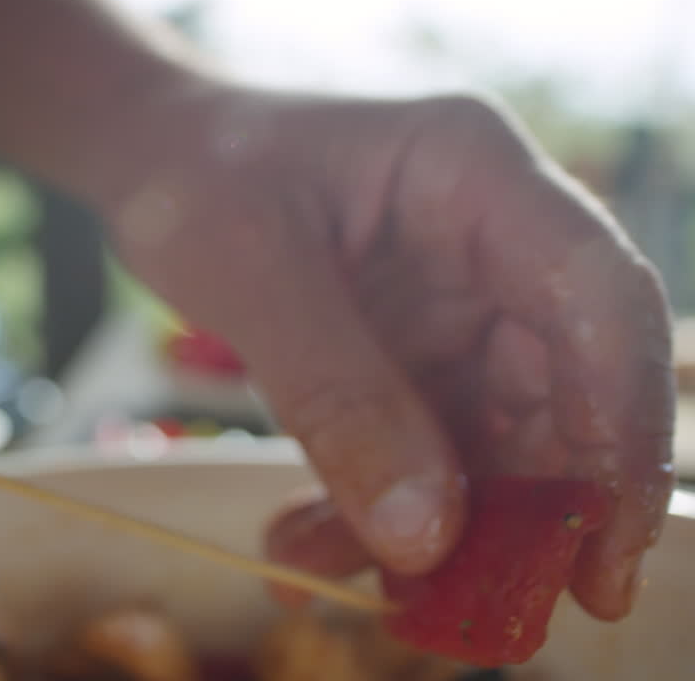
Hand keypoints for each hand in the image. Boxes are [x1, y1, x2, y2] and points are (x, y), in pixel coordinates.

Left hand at [104, 88, 674, 620]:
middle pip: (565, 390)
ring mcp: (456, 306)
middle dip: (528, 511)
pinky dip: (372, 510)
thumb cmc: (196, 174)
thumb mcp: (249, 272)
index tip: (601, 549)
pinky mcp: (413, 357)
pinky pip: (421, 451)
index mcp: (474, 176)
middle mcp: (490, 245)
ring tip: (328, 572)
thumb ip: (336, 396)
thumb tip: (427, 537)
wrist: (149, 158)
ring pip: (490, 441)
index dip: (621, 427)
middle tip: (481, 613)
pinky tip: (303, 547)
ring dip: (431, 527)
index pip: (598, 300)